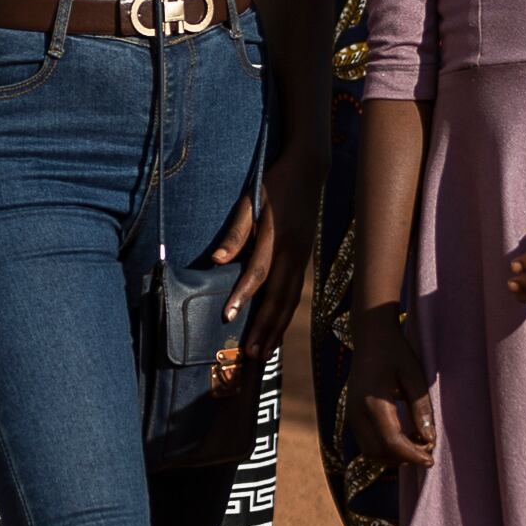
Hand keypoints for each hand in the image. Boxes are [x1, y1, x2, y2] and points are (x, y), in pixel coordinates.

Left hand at [214, 143, 320, 345]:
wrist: (309, 172)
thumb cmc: (274, 184)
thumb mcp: (251, 200)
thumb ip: (235, 232)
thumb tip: (216, 261)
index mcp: (277, 236)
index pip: (259, 272)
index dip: (243, 295)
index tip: (229, 316)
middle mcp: (293, 252)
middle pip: (279, 296)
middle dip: (266, 327)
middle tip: (251, 354)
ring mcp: (302, 257)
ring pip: (291, 300)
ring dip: (277, 328)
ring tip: (264, 353)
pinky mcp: (304, 260)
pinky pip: (295, 293)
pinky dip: (285, 315)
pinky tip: (277, 331)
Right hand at [346, 306, 435, 466]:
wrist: (371, 337)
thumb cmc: (396, 353)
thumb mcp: (414, 377)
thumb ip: (421, 409)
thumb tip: (429, 439)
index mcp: (373, 403)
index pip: (391, 442)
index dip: (412, 455)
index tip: (431, 460)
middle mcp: (356, 413)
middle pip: (378, 453)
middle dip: (404, 458)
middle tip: (427, 449)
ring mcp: (351, 415)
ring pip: (370, 452)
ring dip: (394, 455)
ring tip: (417, 443)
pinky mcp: (352, 416)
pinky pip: (367, 442)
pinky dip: (385, 448)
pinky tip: (405, 437)